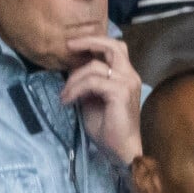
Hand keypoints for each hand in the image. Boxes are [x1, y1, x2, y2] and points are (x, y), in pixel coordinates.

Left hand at [60, 36, 141, 163]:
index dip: (95, 42)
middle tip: (69, 46)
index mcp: (126, 75)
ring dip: (74, 78)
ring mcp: (127, 83)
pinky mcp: (120, 93)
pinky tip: (68, 100)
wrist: (120, 151)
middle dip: (89, 41)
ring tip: (64, 93)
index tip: (73, 46)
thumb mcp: (93, 101)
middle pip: (113, 46)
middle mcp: (130, 75)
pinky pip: (92, 82)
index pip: (114, 48)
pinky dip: (76, 89)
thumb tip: (71, 72)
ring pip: (95, 66)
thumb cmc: (108, 129)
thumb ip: (88, 84)